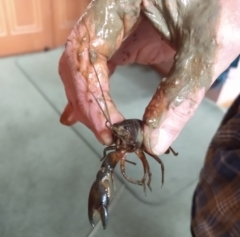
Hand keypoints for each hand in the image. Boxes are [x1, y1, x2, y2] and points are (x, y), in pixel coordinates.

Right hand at [59, 0, 239, 154]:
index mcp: (120, 1)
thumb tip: (153, 143)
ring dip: (88, 100)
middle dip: (88, 102)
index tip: (110, 130)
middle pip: (77, 60)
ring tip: (100, 128)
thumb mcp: (205, 51)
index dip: (93, 96)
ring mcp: (114, 25)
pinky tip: (94, 111)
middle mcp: (108, 10)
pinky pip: (98, 65)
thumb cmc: (222, 9)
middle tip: (105, 134)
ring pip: (82, 64)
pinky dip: (95, 91)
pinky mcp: (123, 39)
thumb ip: (178, 97)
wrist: (224, 0)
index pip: (89, 52)